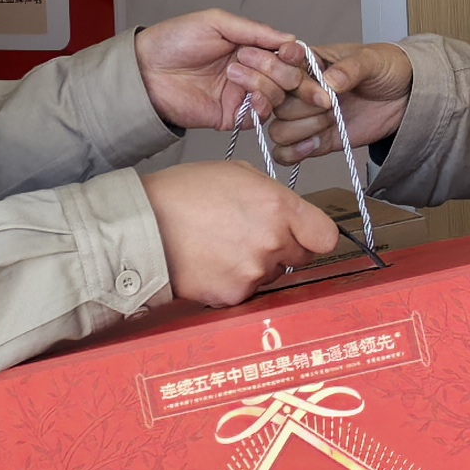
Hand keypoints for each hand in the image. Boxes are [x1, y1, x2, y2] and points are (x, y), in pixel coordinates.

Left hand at [135, 9, 304, 134]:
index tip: (288, 51)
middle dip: (276, 67)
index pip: (288, 54)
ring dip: (263, 81)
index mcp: (250, 46)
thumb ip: (255, 30)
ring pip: (278, 95)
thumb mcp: (216, 22)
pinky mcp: (233, 116)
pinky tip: (246, 94)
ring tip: (233, 71)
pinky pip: (261, 116)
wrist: (145, 71)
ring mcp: (243, 94)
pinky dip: (262, 104)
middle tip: (248, 57)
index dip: (294, 54)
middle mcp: (252, 71)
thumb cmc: (174, 40)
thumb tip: (291, 39)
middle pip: (289, 76)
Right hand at [145, 161, 340, 306]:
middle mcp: (272, 242)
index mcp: (278, 208)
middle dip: (283, 248)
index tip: (304, 234)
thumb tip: (292, 216)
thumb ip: (274, 196)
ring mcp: (253, 272)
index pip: (326, 236)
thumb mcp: (238, 174)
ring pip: (271, 275)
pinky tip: (212, 262)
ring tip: (222, 246)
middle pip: (300, 257)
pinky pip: (246, 291)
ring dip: (256, 265)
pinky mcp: (233, 296)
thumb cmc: (184, 194)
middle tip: (250, 236)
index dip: (314, 235)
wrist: (143, 226)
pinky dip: (233, 281)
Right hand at [236, 39, 410, 162]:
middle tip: (332, 105)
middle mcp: (302, 90)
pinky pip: (286, 152)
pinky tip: (315, 144)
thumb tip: (329, 81)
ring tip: (330, 121)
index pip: (281, 71)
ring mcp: (308, 117)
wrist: (407, 96)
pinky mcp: (316, 139)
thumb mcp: (372, 61)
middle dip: (304, 110)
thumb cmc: (386, 68)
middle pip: (277, 105)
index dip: (295, 83)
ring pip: (278, 130)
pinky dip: (294, 153)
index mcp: (309, 62)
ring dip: (301, 131)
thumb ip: (350, 69)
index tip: (321, 89)